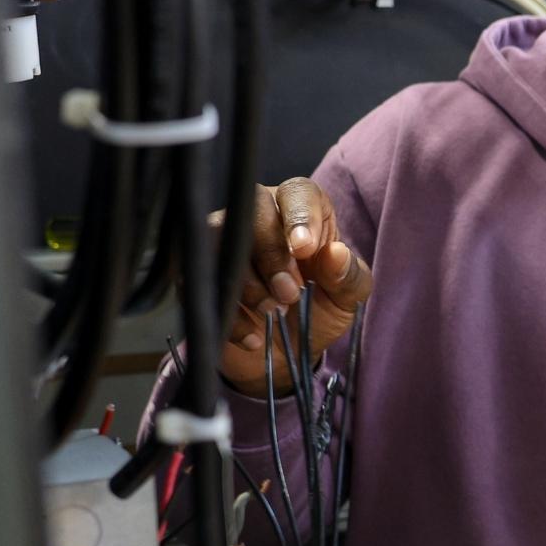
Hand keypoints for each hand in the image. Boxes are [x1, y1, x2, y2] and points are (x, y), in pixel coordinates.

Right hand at [218, 178, 372, 397]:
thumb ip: (348, 276)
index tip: (304, 249)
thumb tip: (337, 252)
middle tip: (289, 295)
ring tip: (270, 312)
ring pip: (219, 234)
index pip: (298, 192)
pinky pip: (197, 276)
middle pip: (254, 207)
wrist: (283, 353)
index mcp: (303, 211)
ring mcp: (223, 238)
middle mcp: (260, 214)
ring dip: (246, 280)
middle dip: (272, 254)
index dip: (300, 216)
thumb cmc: (317, 311)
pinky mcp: (197, 270)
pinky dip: (227, 311)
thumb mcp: (345, 299)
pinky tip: (251, 335)